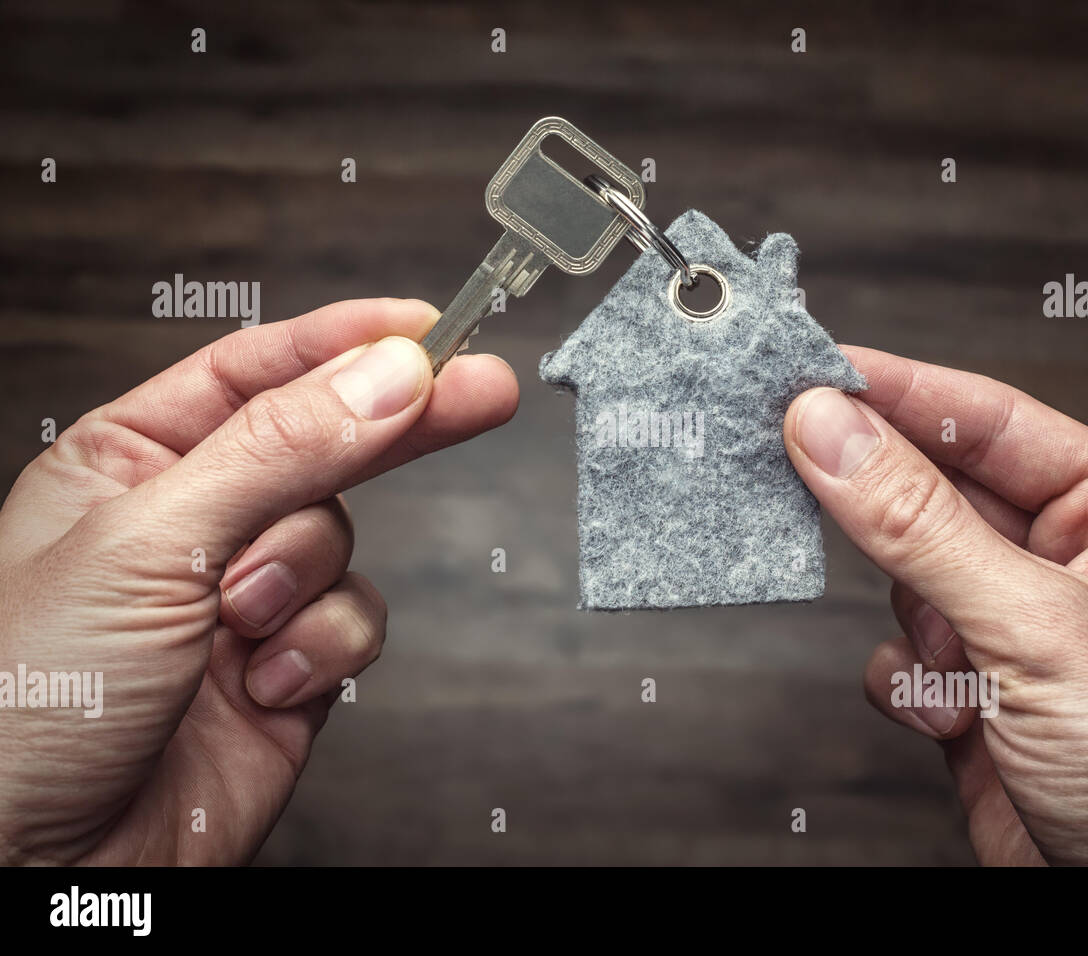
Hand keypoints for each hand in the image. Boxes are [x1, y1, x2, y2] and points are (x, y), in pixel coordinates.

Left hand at [0, 298, 517, 864]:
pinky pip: (355, 622)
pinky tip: (265, 683)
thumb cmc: (20, 702)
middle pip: (324, 442)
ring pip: (345, 539)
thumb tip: (386, 376)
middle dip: (399, 422)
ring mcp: (245, 598)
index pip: (255, 370)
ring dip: (307, 579)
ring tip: (241, 622)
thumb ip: (278, 450)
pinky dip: (323, 650)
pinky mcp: (289, 669)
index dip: (343, 341)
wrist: (37, 867)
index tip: (429, 326)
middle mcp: (193, 523)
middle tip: (486, 388)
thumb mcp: (148, 543)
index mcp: (129, 463)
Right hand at [785, 346, 1087, 864]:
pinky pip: (904, 654)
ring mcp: (1021, 629)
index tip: (816, 368)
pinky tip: (951, 715)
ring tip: (948, 659)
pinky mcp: (980, 693)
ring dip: (914, 618)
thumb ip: (921, 525)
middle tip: (796, 458)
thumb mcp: (1037, 626)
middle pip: (941, 493)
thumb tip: (831, 432)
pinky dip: (909, 682)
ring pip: (911, 576)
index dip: (901, 389)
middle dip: (883, 501)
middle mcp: (1072, 563)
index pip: (992, 421)